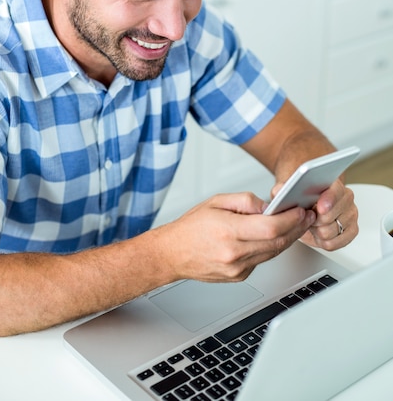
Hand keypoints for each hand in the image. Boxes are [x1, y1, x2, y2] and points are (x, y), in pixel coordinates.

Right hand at [160, 192, 315, 282]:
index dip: (291, 219)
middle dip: (296, 228)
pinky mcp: (239, 276)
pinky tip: (273, 237)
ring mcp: (237, 268)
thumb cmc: (190, 227)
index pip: (271, 227)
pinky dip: (271, 247)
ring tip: (295, 224)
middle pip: (277, 242)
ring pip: (273, 253)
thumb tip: (267, 205)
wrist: (172, 254)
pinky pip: (262, 260)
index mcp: (228, 231)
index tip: (300, 210)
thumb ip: (245, 201)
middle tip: (306, 216)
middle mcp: (234, 253)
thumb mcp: (216, 201)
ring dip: (287, 238)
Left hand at [289, 179, 357, 250]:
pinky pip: (336, 242)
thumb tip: (280, 191)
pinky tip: (318, 233)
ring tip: (312, 224)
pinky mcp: (351, 231)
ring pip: (332, 231)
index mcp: (333, 184)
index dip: (329, 199)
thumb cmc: (300, 197)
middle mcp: (345, 198)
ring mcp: (350, 214)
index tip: (320, 207)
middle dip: (316, 220)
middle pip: (333, 215)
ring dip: (318, 231)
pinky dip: (324, 241)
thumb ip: (282, 188)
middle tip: (308, 216)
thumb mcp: (286, 189)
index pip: (336, 190)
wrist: (307, 206)